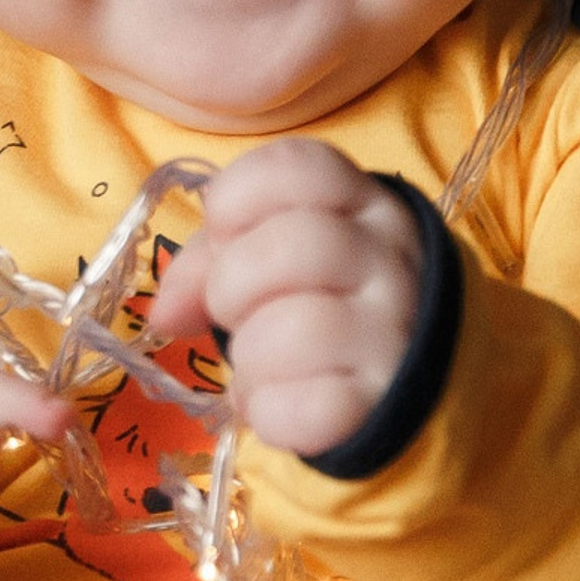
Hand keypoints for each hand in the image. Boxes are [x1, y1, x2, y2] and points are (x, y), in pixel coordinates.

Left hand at [148, 142, 422, 458]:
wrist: (415, 390)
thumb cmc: (325, 306)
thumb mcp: (277, 258)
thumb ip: (212, 259)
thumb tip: (164, 314)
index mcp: (364, 205)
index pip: (298, 167)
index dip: (236, 198)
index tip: (226, 234)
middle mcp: (392, 259)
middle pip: (291, 245)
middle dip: (231, 285)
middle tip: (234, 313)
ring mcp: (396, 332)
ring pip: (296, 330)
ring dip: (251, 357)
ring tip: (263, 365)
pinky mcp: (385, 402)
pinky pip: (305, 408)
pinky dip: (272, 413)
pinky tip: (284, 405)